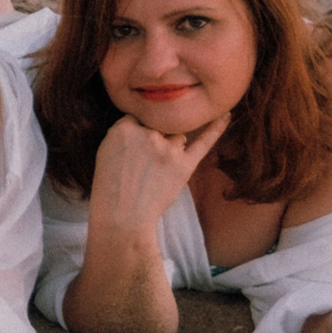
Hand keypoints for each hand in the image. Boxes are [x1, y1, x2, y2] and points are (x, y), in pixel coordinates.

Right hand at [91, 112, 230, 232]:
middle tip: (142, 165)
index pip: (137, 118)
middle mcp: (147, 135)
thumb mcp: (104, 151)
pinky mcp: (185, 165)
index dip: (135, 133)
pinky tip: (226, 115)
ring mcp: (168, 150)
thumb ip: (124, 132)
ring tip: (156, 172)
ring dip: (171, 148)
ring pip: (177, 136)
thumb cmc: (110, 187)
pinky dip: (216, 129)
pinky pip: (204, 142)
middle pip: (158, 125)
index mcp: (123, 129)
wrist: (123, 217)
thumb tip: (146, 122)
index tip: (131, 148)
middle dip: (153, 140)